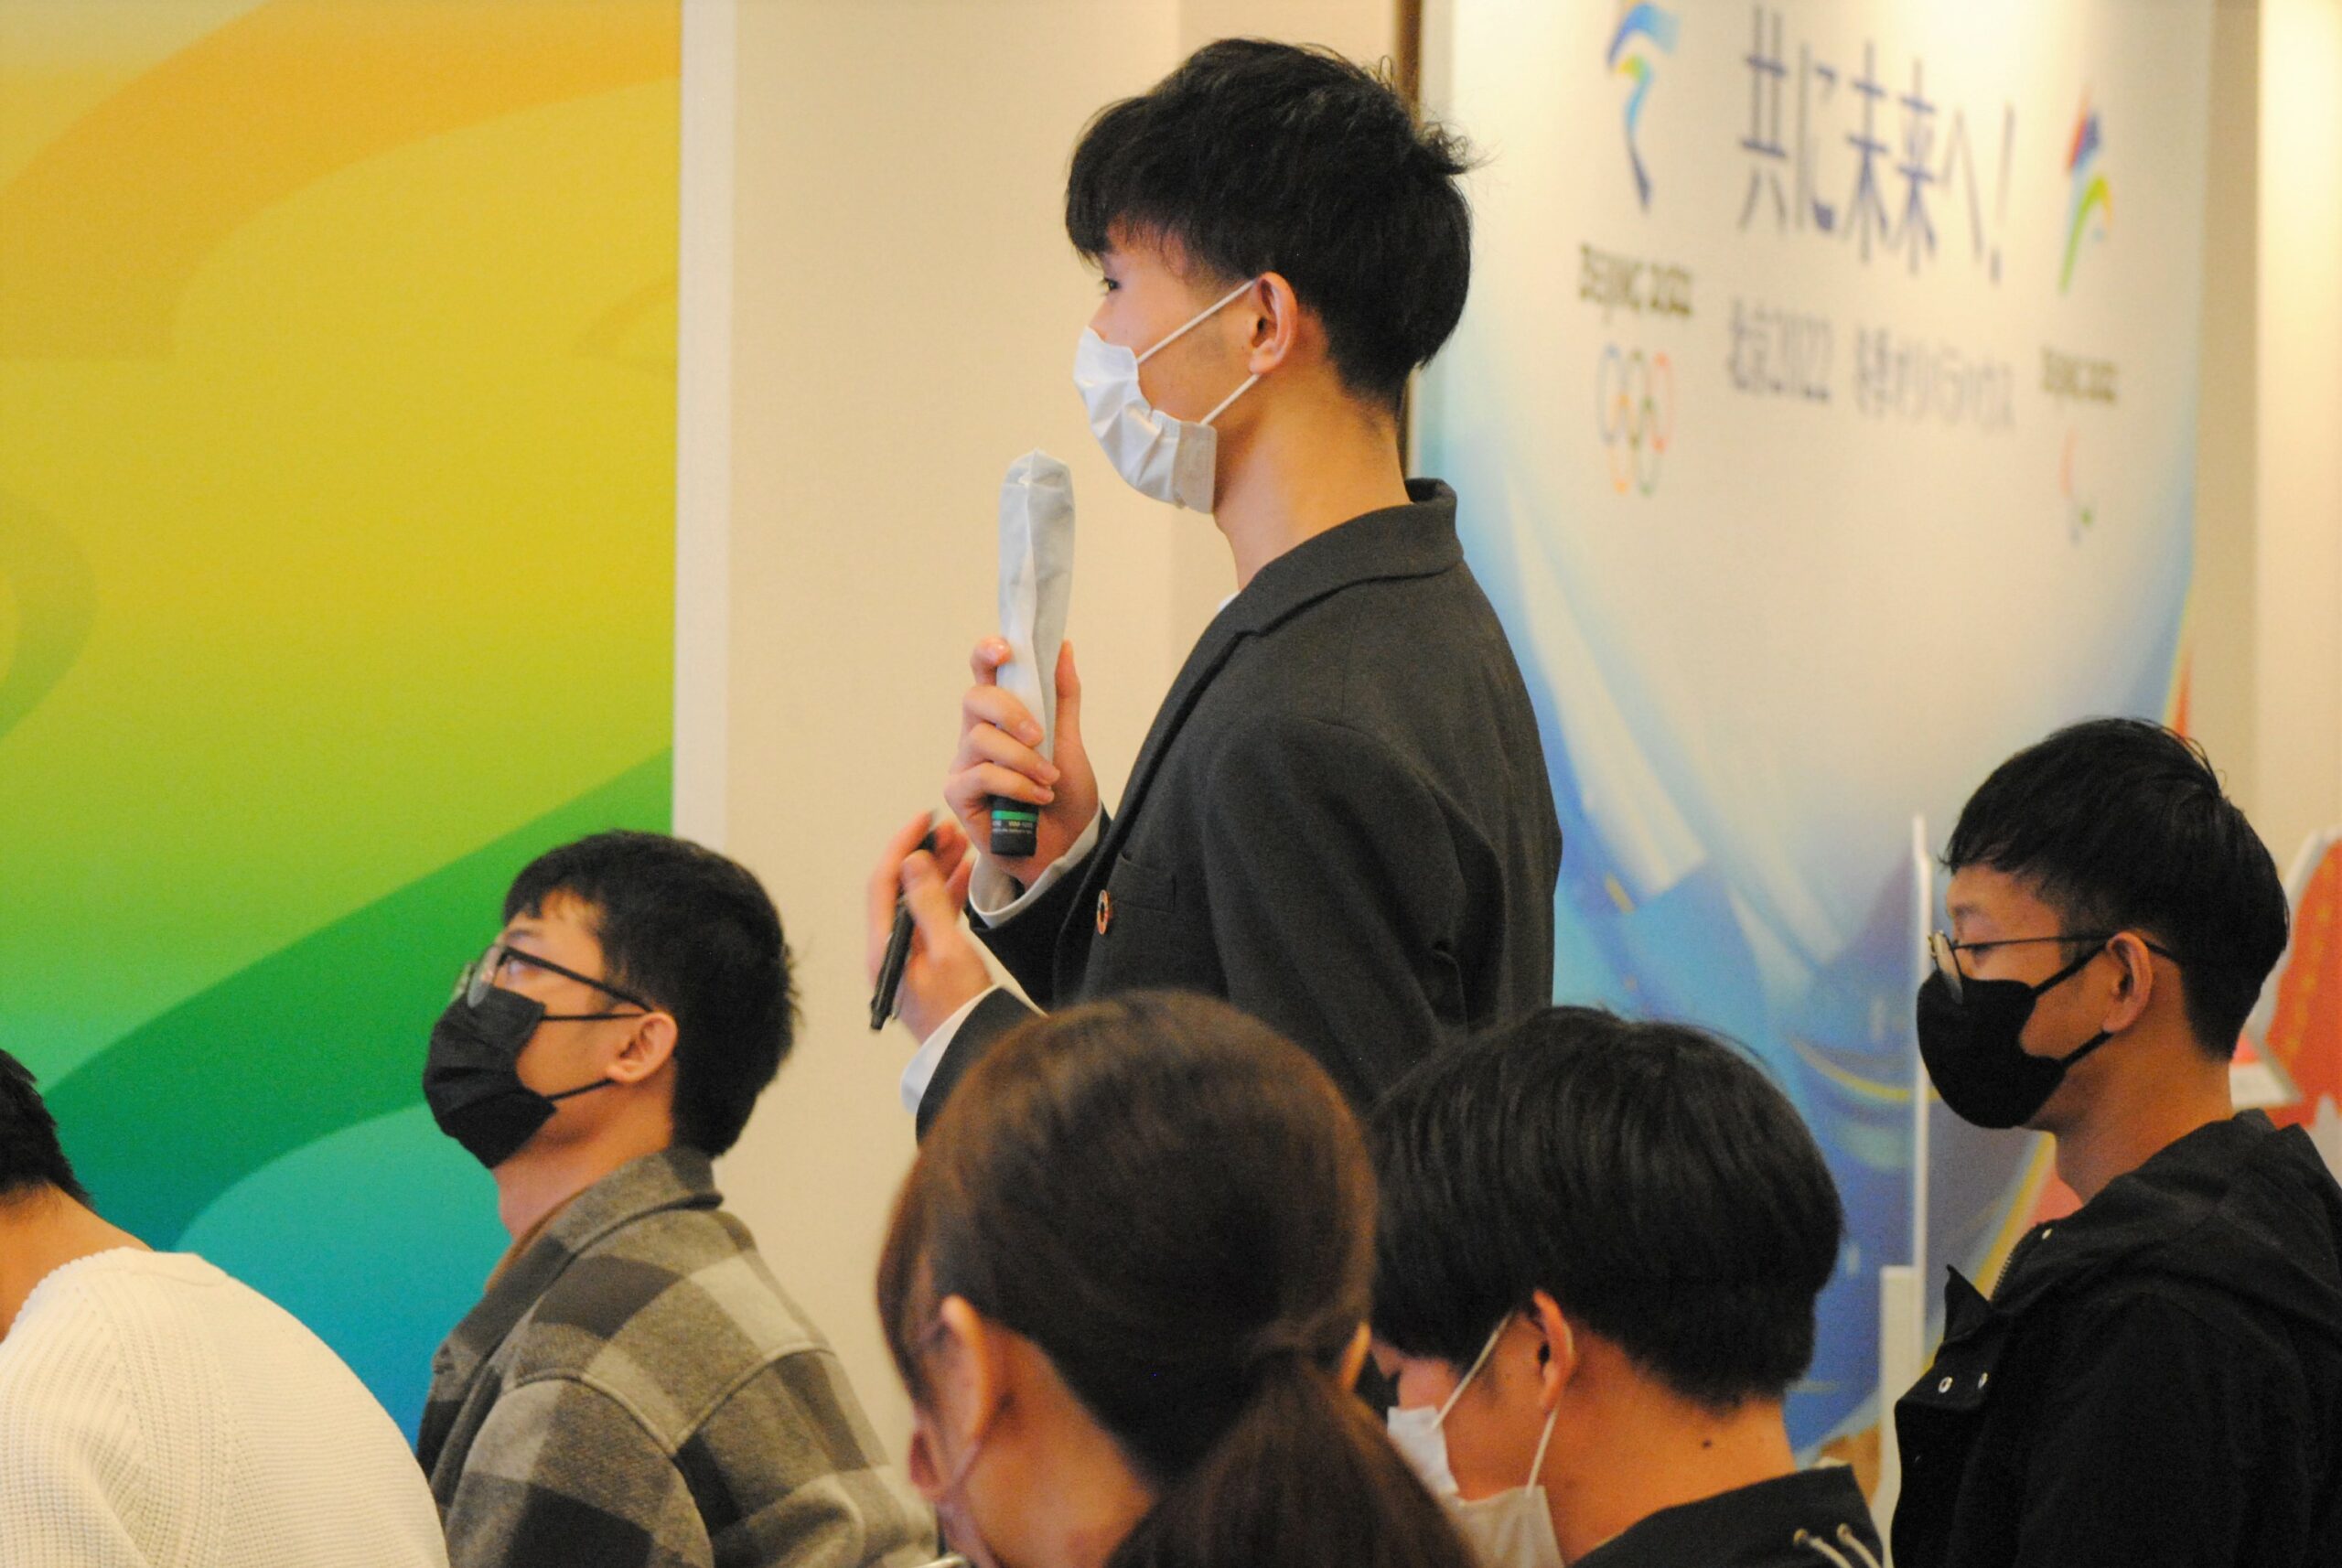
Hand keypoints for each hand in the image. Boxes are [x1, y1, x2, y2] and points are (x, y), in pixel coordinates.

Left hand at [866, 811, 987, 1041]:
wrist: (974, 1052)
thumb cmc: (961, 1010)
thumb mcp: (947, 952)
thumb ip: (929, 903)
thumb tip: (913, 862)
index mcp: (884, 947)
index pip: (883, 883)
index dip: (902, 847)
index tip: (922, 821)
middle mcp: (889, 949)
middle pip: (899, 889)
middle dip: (923, 856)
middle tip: (948, 831)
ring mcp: (907, 956)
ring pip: (918, 901)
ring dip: (937, 872)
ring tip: (961, 845)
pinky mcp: (926, 963)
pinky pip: (932, 918)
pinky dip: (947, 894)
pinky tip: (965, 875)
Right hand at [942, 639, 1098, 888]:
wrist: (1067, 846)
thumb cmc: (1064, 796)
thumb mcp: (1070, 741)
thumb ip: (1063, 696)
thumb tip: (1062, 647)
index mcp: (1001, 716)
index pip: (983, 674)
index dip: (986, 653)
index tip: (1005, 650)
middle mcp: (976, 735)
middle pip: (975, 699)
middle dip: (1010, 711)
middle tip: (1040, 736)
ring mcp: (964, 764)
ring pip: (981, 739)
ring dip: (1023, 758)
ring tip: (1049, 780)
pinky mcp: (959, 794)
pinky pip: (982, 775)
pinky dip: (1016, 784)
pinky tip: (1037, 798)